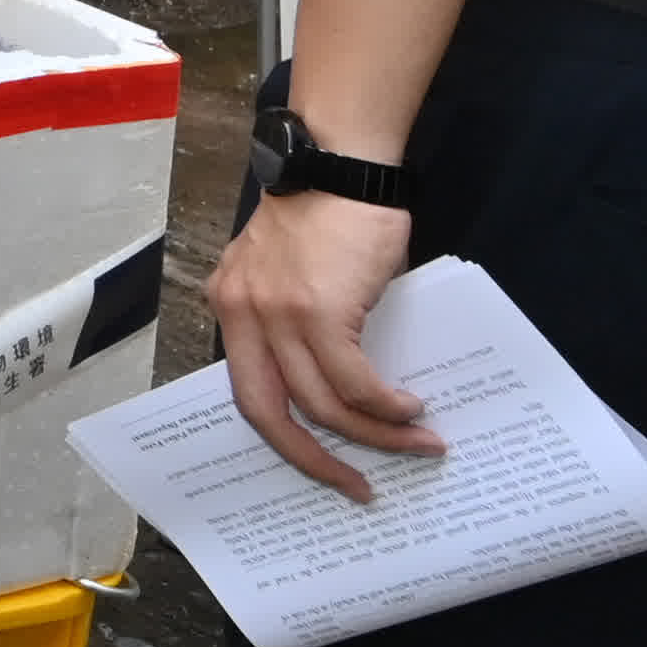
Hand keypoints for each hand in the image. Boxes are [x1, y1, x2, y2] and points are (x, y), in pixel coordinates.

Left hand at [206, 186, 442, 502]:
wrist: (342, 159)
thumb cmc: (330, 210)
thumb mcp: (294, 270)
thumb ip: (302, 322)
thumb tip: (345, 383)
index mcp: (232, 306)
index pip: (246, 390)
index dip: (283, 434)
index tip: (319, 462)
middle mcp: (243, 314)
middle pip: (268, 413)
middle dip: (313, 460)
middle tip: (355, 486)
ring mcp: (278, 313)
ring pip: (319, 404)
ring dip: (372, 435)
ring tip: (414, 446)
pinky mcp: (320, 309)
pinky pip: (353, 380)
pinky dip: (384, 405)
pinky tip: (411, 410)